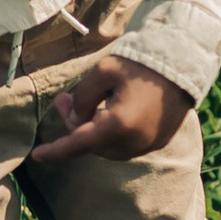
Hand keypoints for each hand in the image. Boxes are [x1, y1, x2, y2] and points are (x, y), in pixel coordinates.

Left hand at [28, 53, 193, 165]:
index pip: (78, 143)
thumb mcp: (103, 72)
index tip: (36, 155)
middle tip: (63, 99)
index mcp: (118, 125)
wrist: (183, 65)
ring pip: (108, 147)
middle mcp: (133, 142)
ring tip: (87, 102)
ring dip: (93, 130)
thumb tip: (78, 119)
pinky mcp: (157, 142)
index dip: (55, 151)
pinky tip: (109, 109)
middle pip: (92, 144)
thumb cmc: (141, 64)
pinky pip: (125, 144)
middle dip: (74, 125)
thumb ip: (83, 98)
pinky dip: (111, 132)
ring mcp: (147, 145)